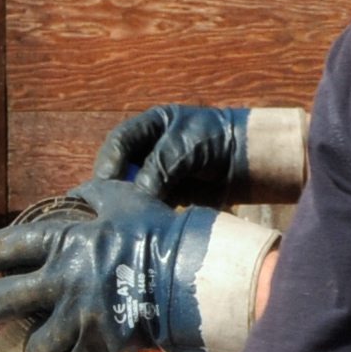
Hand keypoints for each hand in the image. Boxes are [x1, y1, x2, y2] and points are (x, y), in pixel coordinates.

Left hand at [0, 180, 228, 351]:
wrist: (189, 274)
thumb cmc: (155, 231)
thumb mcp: (121, 200)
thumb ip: (94, 195)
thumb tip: (80, 192)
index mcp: (63, 243)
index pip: (5, 249)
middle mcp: (62, 283)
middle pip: (3, 302)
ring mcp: (79, 319)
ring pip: (37, 347)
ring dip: (35, 348)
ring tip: (37, 348)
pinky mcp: (100, 347)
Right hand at [94, 104, 256, 203]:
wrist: (245, 159)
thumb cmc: (215, 140)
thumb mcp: (184, 145)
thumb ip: (160, 166)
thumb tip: (139, 196)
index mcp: (148, 127)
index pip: (119, 142)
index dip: (109, 162)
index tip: (105, 184)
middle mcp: (146, 150)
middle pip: (121, 169)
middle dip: (115, 187)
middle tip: (110, 206)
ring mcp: (155, 173)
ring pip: (132, 190)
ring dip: (128, 204)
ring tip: (125, 219)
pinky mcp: (166, 195)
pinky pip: (149, 205)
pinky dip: (146, 215)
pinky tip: (143, 225)